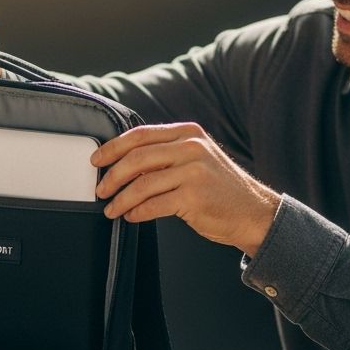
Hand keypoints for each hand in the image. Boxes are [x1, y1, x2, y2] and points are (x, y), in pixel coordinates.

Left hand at [93, 123, 281, 255]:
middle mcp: (191, 148)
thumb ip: (166, 154)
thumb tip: (122, 163)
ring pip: (142, 184)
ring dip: (121, 199)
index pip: (140, 135)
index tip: (97, 160)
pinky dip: (137, 212)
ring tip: (112, 209)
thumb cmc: (219, 188)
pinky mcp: (194, 197)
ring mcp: (194, 172)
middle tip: (101, 190)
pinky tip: (131, 216)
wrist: (253, 212)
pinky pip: (154, 205)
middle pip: (136, 158)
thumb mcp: (196, 159)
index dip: (113, 148)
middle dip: (112, 176)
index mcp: (187, 133)